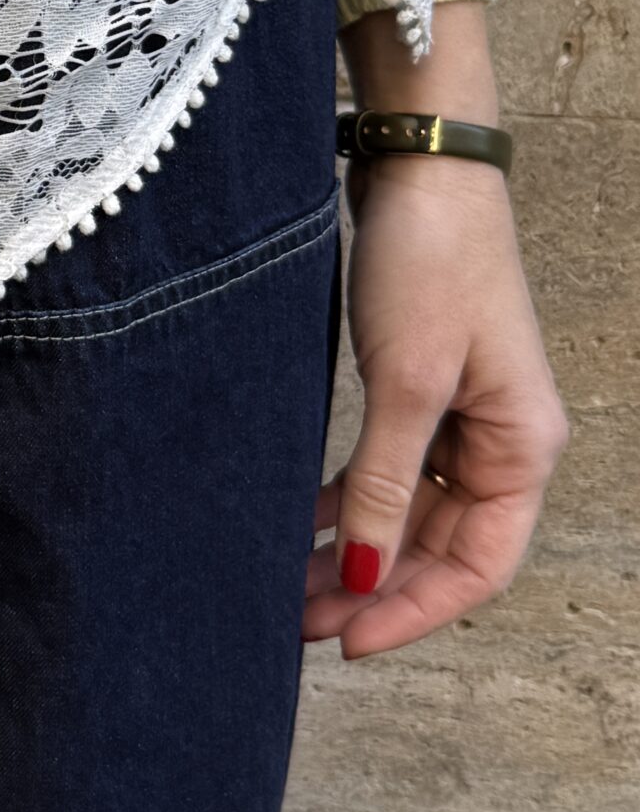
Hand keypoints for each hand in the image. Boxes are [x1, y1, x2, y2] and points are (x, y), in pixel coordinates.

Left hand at [306, 0, 568, 658]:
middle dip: (373, 588)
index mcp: (522, 448)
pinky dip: (349, 500)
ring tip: (289, 587)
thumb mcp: (407, 381)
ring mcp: (460, 414)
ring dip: (356, 550)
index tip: (348, 643)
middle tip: (297, 623)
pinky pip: (388, 469)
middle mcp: (500, 440)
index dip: (414, 611)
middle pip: (439, 546)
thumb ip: (386, 483)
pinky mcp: (418, 385)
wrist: (418, 168)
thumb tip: (366, 572)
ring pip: (408, 512)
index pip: (477, 566)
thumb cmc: (431, 264)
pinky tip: (302, 522)